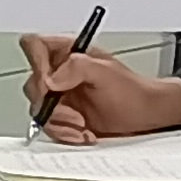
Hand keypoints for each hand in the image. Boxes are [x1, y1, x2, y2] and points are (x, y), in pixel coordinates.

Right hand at [18, 32, 180, 143]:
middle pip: (33, 84)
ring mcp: (60, 97)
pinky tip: (83, 133)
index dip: (36, 63)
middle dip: (51, 105)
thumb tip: (51, 78)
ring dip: (60, 124)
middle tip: (73, 114)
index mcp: (67, 53)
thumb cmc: (134, 91)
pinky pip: (50, 127)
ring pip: (39, 110)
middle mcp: (60, 74)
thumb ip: (77, 68)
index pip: (34, 46)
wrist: (147, 117)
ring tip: (82, 126)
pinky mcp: (63, 118)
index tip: (50, 83)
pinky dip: (65, 134)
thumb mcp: (107, 72)